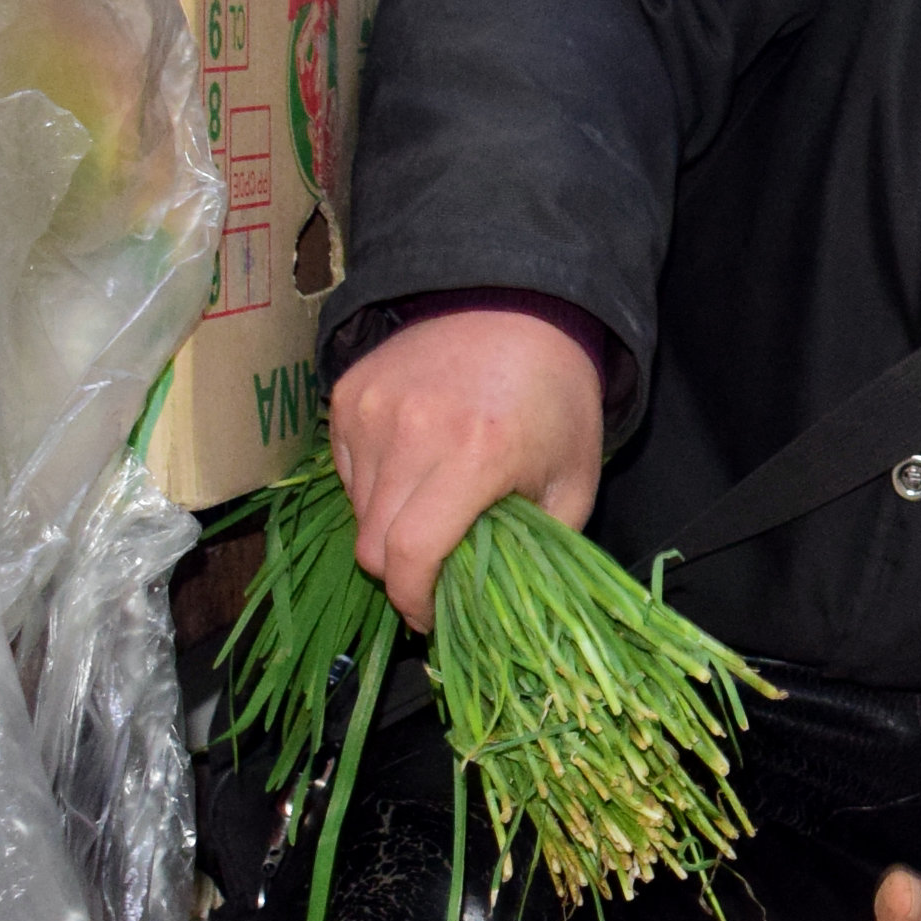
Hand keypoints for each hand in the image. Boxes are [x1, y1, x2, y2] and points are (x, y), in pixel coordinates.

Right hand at [328, 307, 606, 631]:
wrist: (520, 304)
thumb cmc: (555, 402)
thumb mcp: (572, 482)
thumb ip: (536, 550)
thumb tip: (493, 605)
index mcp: (475, 456)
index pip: (410, 555)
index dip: (413, 601)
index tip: (430, 617)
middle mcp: (412, 431)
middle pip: (371, 545)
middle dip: (398, 576)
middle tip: (431, 575)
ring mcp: (371, 409)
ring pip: (357, 511)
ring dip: (388, 529)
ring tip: (433, 507)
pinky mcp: (348, 393)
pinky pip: (347, 471)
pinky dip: (374, 487)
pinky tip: (416, 466)